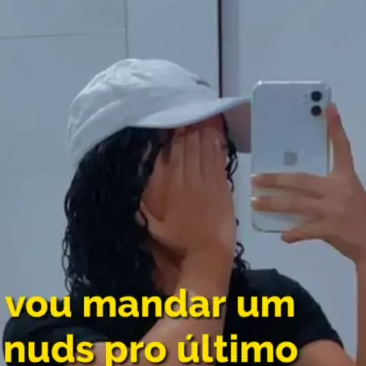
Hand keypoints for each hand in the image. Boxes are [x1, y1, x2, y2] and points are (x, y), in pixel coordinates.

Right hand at [140, 126, 234, 256]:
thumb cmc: (178, 242)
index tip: (173, 122)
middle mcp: (188, 180)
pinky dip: (217, 147)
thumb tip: (142, 181)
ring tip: (203, 116)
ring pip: (204, 151)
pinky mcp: (223, 187)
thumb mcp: (153, 223)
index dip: (173, 136)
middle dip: (189, 129)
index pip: (171, 155)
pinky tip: (216, 136)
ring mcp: (207, 182)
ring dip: (203, 133)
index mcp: (170, 187)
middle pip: (188, 148)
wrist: (206, 254)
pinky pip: (219, 161)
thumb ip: (147, 202)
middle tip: (189, 111)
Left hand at [251, 105, 365, 263]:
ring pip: (295, 204)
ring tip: (256, 203)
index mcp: (346, 178)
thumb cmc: (362, 218)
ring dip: (273, 204)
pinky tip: (283, 236)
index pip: (341, 148)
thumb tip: (300, 191)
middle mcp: (338, 191)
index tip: (328, 108)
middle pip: (301, 180)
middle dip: (276, 180)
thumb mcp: (351, 196)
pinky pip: (304, 231)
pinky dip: (293, 234)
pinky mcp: (329, 229)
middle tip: (255, 178)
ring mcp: (332, 210)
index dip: (335, 128)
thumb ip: (329, 191)